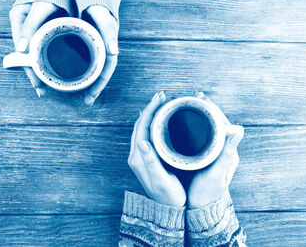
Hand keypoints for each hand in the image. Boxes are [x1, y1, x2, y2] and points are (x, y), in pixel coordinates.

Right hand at [9, 1, 59, 96]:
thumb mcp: (41, 7)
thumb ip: (30, 26)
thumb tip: (21, 49)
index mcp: (18, 20)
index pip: (22, 51)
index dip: (29, 68)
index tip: (37, 83)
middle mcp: (23, 27)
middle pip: (27, 55)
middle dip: (34, 73)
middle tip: (42, 90)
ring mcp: (32, 30)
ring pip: (34, 54)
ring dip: (40, 69)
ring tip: (45, 87)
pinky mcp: (42, 31)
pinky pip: (42, 49)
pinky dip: (46, 60)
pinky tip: (50, 71)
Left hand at [84, 5, 118, 104]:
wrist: (94, 2)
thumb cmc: (101, 11)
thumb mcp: (105, 21)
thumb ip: (109, 34)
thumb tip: (114, 52)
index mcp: (108, 51)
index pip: (105, 72)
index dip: (99, 86)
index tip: (91, 97)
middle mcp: (102, 54)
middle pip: (98, 75)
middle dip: (93, 90)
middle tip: (86, 102)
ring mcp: (94, 53)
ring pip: (91, 72)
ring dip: (86, 84)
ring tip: (78, 96)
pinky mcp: (86, 50)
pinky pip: (84, 65)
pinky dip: (79, 73)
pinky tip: (71, 79)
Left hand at [128, 92, 186, 206]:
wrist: (168, 210)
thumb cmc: (168, 197)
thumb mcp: (161, 180)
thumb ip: (151, 162)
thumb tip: (142, 141)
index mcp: (139, 157)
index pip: (142, 127)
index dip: (150, 110)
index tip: (160, 97)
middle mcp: (137, 155)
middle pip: (141, 125)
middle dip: (150, 108)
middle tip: (162, 96)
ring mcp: (141, 156)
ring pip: (143, 129)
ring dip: (151, 114)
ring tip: (162, 103)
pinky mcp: (147, 158)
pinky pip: (148, 135)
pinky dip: (153, 124)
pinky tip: (161, 120)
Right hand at [187, 93, 243, 208]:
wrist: (201, 209)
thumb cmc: (206, 194)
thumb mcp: (215, 175)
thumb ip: (226, 154)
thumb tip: (240, 129)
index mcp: (229, 152)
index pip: (224, 124)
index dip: (213, 109)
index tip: (201, 98)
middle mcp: (224, 151)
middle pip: (217, 124)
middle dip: (207, 109)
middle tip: (195, 96)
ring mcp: (214, 154)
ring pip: (210, 129)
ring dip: (201, 115)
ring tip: (190, 105)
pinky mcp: (206, 157)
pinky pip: (203, 136)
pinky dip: (195, 126)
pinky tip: (186, 122)